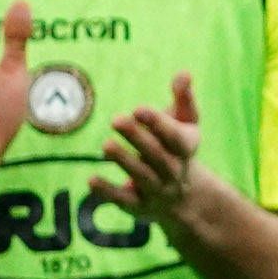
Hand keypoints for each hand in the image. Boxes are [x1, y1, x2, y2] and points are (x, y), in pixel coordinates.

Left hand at [93, 75, 217, 241]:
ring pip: (142, 176)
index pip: (175, 137)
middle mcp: (174, 170)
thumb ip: (183, 99)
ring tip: (106, 145)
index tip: (139, 108)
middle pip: (157, 155)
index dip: (158, 123)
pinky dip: (108, 192)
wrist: (186, 198)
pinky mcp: (139, 206)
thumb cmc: (178, 149)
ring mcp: (157, 190)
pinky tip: (91, 180)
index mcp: (185, 147)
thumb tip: (183, 72)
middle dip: (138, 138)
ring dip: (125, 161)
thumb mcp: (186, 124)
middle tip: (117, 119)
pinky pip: (123, 200)